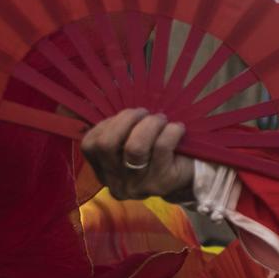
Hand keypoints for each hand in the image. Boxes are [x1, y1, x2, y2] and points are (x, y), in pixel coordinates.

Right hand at [81, 108, 196, 202]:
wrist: (188, 174)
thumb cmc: (154, 149)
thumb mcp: (130, 139)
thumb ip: (117, 125)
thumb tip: (110, 91)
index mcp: (103, 170)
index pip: (90, 144)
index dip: (107, 123)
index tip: (127, 116)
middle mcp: (116, 182)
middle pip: (107, 144)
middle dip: (127, 119)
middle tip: (145, 113)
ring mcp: (138, 186)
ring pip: (134, 148)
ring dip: (149, 124)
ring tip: (161, 119)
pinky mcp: (162, 183)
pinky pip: (161, 148)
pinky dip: (171, 131)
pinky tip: (178, 128)